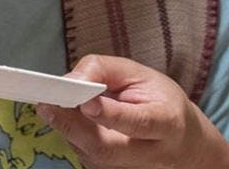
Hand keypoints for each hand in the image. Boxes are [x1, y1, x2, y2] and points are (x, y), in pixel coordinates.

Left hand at [35, 55, 228, 168]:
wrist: (182, 142)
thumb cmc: (160, 101)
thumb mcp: (140, 74)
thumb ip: (105, 70)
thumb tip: (70, 79)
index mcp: (166, 123)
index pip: (138, 123)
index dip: (111, 114)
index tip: (85, 102)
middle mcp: (149, 154)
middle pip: (106, 147)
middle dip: (73, 126)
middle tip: (46, 103)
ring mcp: (128, 168)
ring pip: (89, 152)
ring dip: (67, 126)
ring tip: (55, 100)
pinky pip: (83, 152)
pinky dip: (70, 132)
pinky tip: (67, 115)